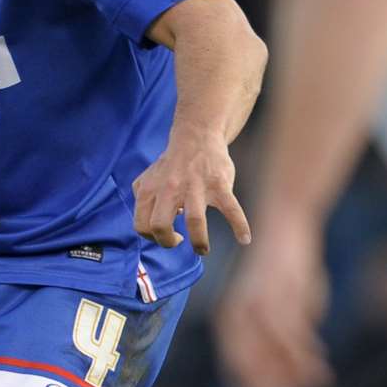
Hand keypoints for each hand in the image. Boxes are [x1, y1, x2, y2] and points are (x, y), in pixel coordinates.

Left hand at [130, 131, 250, 255]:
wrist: (197, 136)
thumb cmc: (172, 165)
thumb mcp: (148, 178)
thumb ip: (142, 200)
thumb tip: (152, 226)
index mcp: (151, 190)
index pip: (142, 225)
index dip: (152, 237)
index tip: (167, 236)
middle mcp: (170, 189)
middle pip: (160, 225)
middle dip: (168, 242)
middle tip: (180, 242)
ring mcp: (195, 187)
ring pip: (195, 221)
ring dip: (199, 241)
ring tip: (202, 249)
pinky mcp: (218, 185)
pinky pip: (231, 209)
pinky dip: (240, 226)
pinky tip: (244, 239)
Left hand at [214, 228, 332, 386]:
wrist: (287, 228)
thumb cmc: (280, 273)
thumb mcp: (272, 309)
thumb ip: (275, 340)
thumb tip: (290, 372)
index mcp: (230, 318)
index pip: (234, 365)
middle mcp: (238, 313)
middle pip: (250, 364)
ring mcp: (260, 304)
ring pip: (274, 352)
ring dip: (293, 376)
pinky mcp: (283, 294)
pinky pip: (294, 334)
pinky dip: (306, 356)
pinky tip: (319, 367)